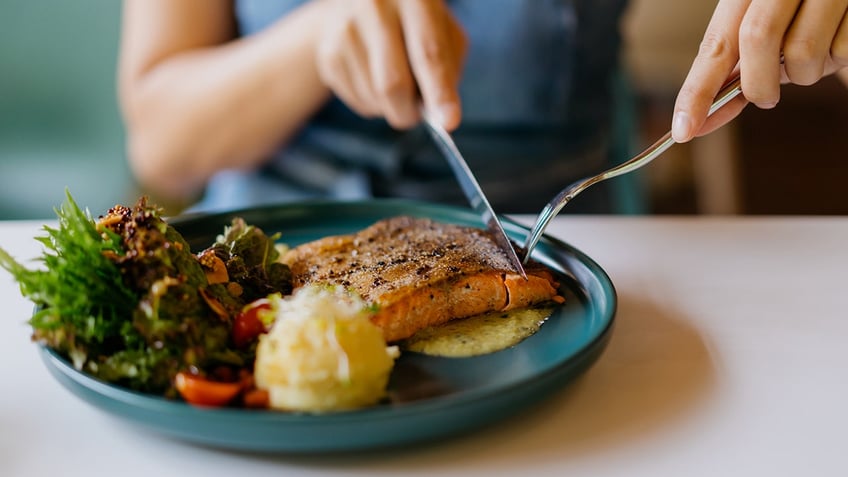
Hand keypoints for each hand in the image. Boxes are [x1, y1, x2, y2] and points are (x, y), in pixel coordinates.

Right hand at [315, 0, 466, 129]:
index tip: (448, 123)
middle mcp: (375, 8)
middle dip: (409, 112)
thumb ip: (448, 68)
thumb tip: (441, 115)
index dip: (439, 92)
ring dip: (392, 106)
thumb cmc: (414, 25)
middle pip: (393, 83)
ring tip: (395, 81)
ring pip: (375, 98)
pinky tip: (374, 78)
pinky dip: (374, 104)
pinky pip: (358, 101)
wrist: (359, 8)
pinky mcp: (329, 54)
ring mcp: (346, 30)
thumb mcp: (443, 31)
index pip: (429, 53)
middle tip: (417, 115)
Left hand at [672, 0, 847, 142]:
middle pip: (757, 39)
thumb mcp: (763, 24)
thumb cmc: (801, 9)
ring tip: (813, 54)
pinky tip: (836, 38)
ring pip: (803, 54)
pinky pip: (842, 53)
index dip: (697, 91)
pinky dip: (837, 59)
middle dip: (757, 84)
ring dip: (803, 73)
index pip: (715, 44)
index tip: (684, 129)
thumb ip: (739, 61)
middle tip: (765, 97)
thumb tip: (705, 115)